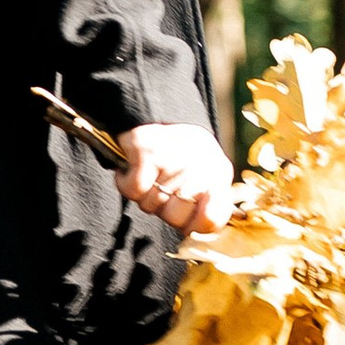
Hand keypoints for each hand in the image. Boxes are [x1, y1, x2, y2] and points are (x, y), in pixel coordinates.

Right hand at [114, 121, 234, 236]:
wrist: (155, 111)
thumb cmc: (180, 151)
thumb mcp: (206, 173)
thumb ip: (209, 202)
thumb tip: (199, 233)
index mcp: (218, 174)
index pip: (212, 220)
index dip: (194, 227)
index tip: (184, 223)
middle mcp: (200, 167)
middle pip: (175, 218)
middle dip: (163, 211)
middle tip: (162, 192)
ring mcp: (173, 159)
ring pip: (150, 205)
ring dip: (143, 197)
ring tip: (148, 177)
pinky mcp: (147, 152)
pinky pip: (133, 190)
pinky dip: (126, 184)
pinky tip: (131, 171)